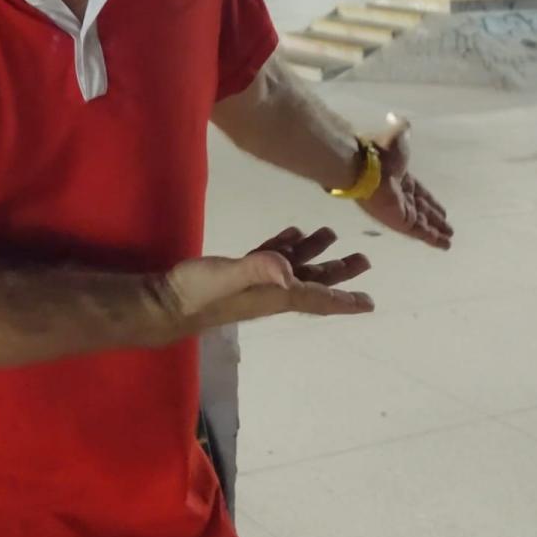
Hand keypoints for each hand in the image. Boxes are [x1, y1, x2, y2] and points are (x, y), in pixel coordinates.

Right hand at [162, 226, 372, 335]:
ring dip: (315, 253)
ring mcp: (254, 282)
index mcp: (275, 294)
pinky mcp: (238, 273)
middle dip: (340, 272)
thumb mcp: (226, 275)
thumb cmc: (197, 291)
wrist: (166, 301)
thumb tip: (290, 270)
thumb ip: (257, 268)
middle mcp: (270, 291)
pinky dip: (286, 247)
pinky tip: (292, 234)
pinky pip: (271, 260)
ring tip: (330, 233)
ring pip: (294, 269)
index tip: (370, 303)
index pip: (317, 298)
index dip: (344, 300)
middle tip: (364, 259)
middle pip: (313, 283)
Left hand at [357, 116, 452, 249]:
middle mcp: (400, 195)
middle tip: (448, 228)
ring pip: (422, 223)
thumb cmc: (380, 153)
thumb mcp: (397, 136)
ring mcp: (399, 209)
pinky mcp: (399, 221)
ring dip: (436, 232)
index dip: (431, 201)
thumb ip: (401, 129)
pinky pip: (419, 231)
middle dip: (435, 218)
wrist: (362, 166)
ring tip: (449, 241)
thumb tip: (397, 116)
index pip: (420, 192)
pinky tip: (444, 245)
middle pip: (422, 210)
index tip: (443, 209)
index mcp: (401, 177)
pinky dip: (432, 238)